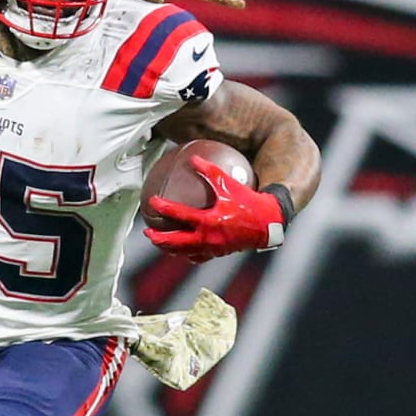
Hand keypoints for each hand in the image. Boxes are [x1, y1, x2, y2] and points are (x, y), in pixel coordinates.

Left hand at [143, 156, 287, 259]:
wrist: (268, 222)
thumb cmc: (249, 201)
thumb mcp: (229, 184)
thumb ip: (210, 171)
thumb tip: (193, 158)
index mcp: (209, 221)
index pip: (180, 216)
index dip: (164, 208)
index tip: (152, 202)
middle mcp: (208, 238)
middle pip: (176, 242)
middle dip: (159, 238)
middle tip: (147, 232)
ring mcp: (213, 248)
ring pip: (184, 252)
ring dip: (169, 248)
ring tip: (159, 242)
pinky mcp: (218, 253)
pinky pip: (198, 257)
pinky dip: (186, 253)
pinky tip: (181, 249)